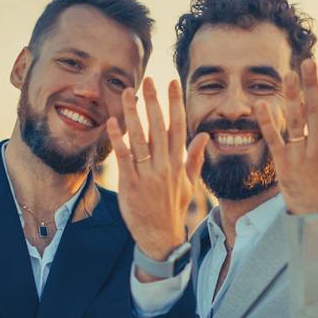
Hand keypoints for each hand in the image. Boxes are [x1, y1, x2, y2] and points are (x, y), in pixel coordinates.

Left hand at [109, 78, 208, 277]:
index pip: (178, 126)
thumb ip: (195, 158)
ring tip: (127, 93)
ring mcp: (148, 175)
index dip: (176, 104)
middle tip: (148, 80)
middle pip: (159, 127)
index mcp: (178, 163)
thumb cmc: (173, 209)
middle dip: (153, 101)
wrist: (161, 236)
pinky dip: (119, 139)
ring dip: (133, 114)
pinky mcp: (131, 184)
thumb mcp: (189, 184)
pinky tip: (112, 122)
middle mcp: (165, 166)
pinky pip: (124, 157)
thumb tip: (204, 135)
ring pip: (141, 138)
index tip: (173, 83)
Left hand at [255, 59, 317, 214]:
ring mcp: (298, 156)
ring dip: (291, 97)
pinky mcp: (282, 164)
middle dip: (312, 85)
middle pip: (314, 111)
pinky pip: (273, 139)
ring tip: (290, 74)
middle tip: (309, 62)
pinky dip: (266, 122)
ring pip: (294, 121)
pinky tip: (261, 103)